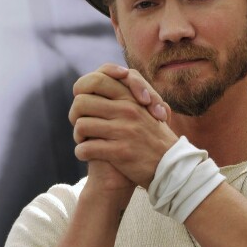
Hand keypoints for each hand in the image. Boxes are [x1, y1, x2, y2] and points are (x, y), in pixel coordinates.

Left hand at [69, 64, 175, 193]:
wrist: (171, 167)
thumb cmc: (154, 139)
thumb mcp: (145, 111)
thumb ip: (127, 97)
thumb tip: (102, 85)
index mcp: (131, 98)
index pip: (97, 79)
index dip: (82, 90)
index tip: (84, 105)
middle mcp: (128, 111)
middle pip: (82, 102)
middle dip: (75, 115)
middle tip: (79, 125)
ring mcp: (124, 131)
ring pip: (82, 125)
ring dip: (78, 136)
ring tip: (83, 142)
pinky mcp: (120, 152)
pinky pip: (87, 148)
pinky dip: (81, 152)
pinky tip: (85, 155)